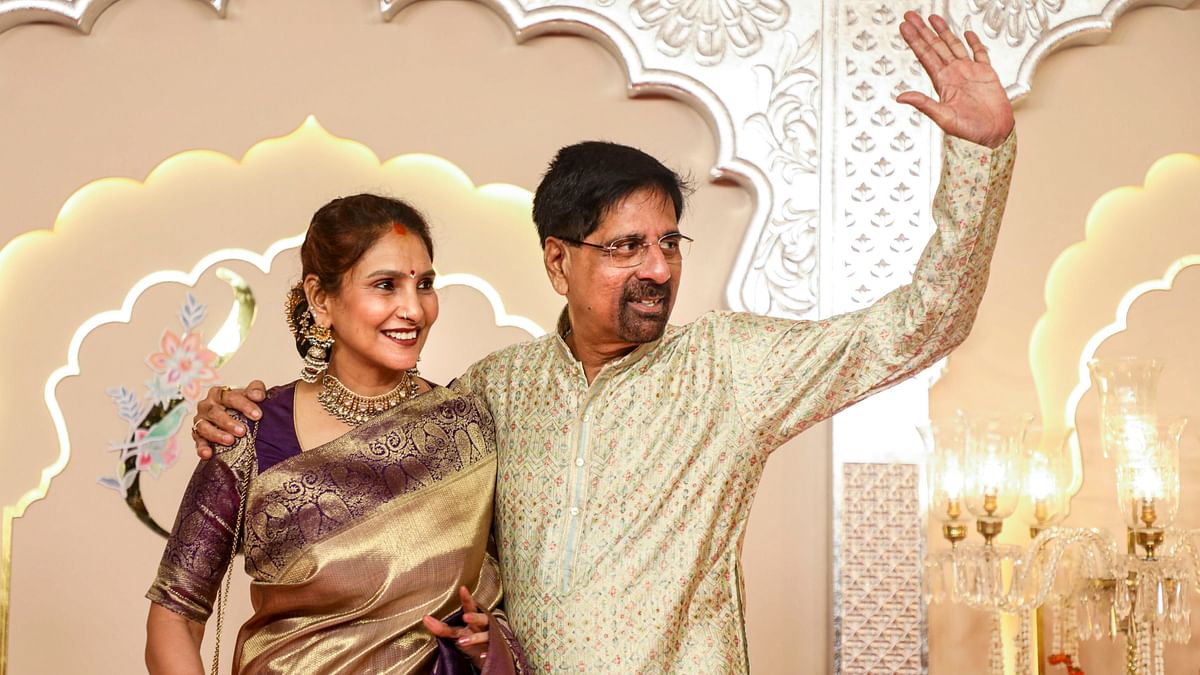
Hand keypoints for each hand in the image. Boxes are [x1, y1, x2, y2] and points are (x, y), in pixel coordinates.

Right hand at [191, 380, 266, 459]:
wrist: (231, 412)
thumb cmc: (239, 402)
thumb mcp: (249, 394)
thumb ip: (256, 390)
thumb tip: (258, 396)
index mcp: (219, 393)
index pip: (230, 397)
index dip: (244, 405)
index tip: (257, 415)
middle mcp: (207, 406)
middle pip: (215, 413)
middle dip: (228, 422)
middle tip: (242, 431)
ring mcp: (201, 420)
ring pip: (204, 427)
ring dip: (217, 435)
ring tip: (230, 441)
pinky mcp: (197, 435)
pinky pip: (198, 442)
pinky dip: (202, 448)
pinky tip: (208, 454)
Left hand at [422, 586, 489, 667]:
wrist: (488, 652)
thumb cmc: (472, 637)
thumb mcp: (458, 632)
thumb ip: (442, 628)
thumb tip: (425, 619)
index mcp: (474, 620)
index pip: (470, 607)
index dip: (466, 599)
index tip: (462, 588)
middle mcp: (482, 627)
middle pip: (481, 619)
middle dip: (474, 617)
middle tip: (465, 617)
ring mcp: (489, 638)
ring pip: (485, 636)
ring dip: (475, 638)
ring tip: (462, 641)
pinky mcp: (493, 650)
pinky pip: (491, 651)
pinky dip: (486, 654)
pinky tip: (482, 656)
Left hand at [897, 12, 1013, 147]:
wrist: (994, 136)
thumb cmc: (970, 132)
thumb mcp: (943, 118)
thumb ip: (924, 104)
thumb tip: (901, 97)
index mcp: (943, 82)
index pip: (925, 56)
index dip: (915, 41)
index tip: (905, 27)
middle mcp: (954, 74)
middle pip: (935, 46)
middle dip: (923, 31)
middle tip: (911, 16)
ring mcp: (969, 72)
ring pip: (954, 46)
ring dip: (944, 32)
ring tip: (933, 18)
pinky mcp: (986, 74)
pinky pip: (979, 54)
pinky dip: (973, 43)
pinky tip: (967, 33)